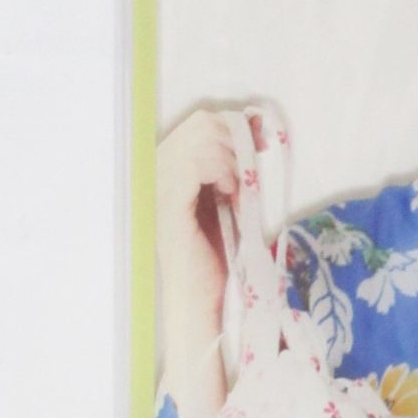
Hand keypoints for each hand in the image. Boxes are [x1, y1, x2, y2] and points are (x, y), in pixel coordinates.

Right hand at [156, 109, 240, 316]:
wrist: (202, 296)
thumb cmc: (216, 252)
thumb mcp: (230, 197)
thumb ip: (235, 164)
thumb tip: (257, 128)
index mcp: (169, 166)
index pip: (200, 120)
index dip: (237, 124)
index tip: (262, 140)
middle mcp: (156, 170)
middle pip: (202, 122)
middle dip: (237, 140)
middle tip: (250, 173)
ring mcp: (157, 185)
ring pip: (202, 138)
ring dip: (233, 162)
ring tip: (238, 192)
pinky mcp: (166, 202)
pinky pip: (196, 164)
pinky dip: (223, 174)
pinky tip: (230, 196)